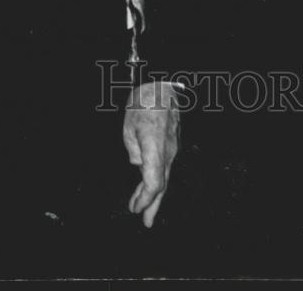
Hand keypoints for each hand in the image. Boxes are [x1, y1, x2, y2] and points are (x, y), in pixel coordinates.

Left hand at [123, 81, 179, 227]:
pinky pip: (166, 164)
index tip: (134, 208)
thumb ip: (133, 149)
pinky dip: (158, 177)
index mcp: (156, 148)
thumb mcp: (128, 126)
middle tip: (146, 223)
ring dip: (155, 193)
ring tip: (145, 208)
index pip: (153, 183)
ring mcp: (173, 146)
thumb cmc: (143, 101)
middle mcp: (168, 151)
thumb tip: (138, 163)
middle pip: (162, 184)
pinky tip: (151, 182)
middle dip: (153, 205)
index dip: (144, 199)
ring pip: (165, 175)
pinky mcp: (174, 140)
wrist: (163, 81)